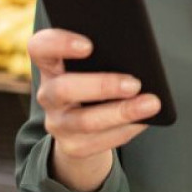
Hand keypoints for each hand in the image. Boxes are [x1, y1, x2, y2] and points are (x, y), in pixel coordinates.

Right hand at [28, 28, 160, 191]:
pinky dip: (126, 130)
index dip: (59, 44)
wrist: (83, 129)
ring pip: (85, 121)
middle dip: (102, 86)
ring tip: (151, 104)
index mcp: (51, 64)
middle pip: (64, 89)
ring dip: (122, 112)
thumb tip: (139, 56)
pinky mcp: (73, 147)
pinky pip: (100, 141)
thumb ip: (106, 55)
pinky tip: (145, 120)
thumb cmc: (95, 82)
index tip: (89, 45)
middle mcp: (48, 93)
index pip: (40, 47)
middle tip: (134, 83)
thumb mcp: (94, 66)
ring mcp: (58, 122)